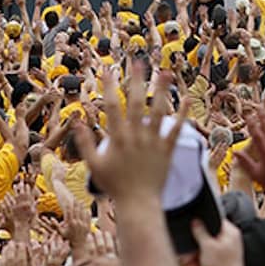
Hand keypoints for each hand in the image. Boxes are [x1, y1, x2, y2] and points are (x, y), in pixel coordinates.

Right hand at [72, 67, 189, 202]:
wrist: (138, 203)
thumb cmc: (114, 185)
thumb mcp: (94, 166)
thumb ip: (85, 143)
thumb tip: (77, 121)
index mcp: (118, 138)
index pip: (113, 107)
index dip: (110, 87)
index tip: (108, 69)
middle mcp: (136, 137)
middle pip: (137, 103)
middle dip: (137, 81)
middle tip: (138, 62)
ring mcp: (153, 143)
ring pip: (159, 112)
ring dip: (162, 91)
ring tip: (165, 72)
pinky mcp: (168, 150)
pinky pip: (177, 130)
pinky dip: (183, 114)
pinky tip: (187, 98)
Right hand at [191, 219, 249, 265]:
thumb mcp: (207, 246)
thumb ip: (201, 232)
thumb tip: (196, 221)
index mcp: (230, 232)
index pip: (215, 219)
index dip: (203, 222)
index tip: (193, 226)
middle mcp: (229, 240)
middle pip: (208, 235)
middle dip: (195, 243)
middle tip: (189, 248)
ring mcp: (224, 251)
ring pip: (205, 247)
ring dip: (194, 253)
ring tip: (188, 260)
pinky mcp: (219, 261)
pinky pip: (206, 256)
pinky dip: (198, 260)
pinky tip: (192, 265)